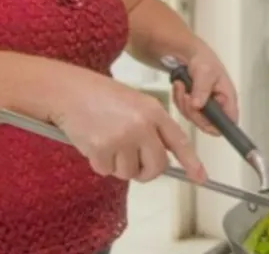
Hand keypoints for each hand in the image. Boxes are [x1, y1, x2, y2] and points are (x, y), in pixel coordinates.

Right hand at [50, 78, 206, 182]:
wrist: (68, 91)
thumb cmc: (99, 95)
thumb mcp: (135, 103)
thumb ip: (151, 126)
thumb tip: (161, 156)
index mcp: (153, 111)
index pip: (179, 141)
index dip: (191, 162)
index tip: (200, 177)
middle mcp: (141, 125)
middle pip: (156, 166)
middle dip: (146, 171)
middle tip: (134, 164)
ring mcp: (122, 138)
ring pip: (129, 172)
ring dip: (118, 165)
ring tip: (106, 140)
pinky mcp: (102, 150)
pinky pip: (107, 171)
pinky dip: (100, 163)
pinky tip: (93, 142)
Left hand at [172, 46, 239, 135]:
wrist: (188, 54)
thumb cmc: (203, 60)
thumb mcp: (205, 71)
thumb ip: (202, 89)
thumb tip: (198, 106)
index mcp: (228, 99)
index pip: (230, 122)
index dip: (218, 125)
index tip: (202, 114)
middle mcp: (218, 107)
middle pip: (207, 124)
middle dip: (193, 111)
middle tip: (187, 95)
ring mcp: (205, 108)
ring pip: (193, 118)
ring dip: (183, 103)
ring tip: (182, 85)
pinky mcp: (193, 107)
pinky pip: (184, 111)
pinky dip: (179, 99)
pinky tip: (180, 86)